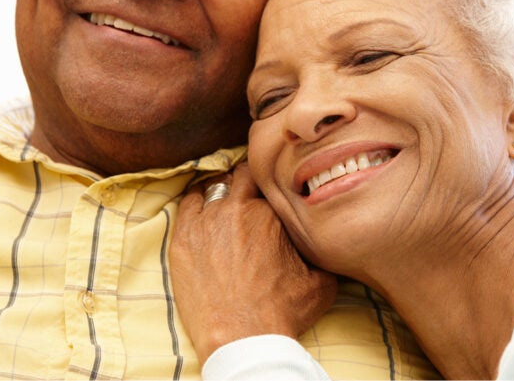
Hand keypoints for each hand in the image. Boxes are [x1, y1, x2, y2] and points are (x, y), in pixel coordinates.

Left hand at [170, 162, 336, 362]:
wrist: (242, 338)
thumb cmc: (281, 312)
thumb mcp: (321, 282)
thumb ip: (322, 254)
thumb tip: (330, 246)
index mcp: (272, 213)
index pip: (270, 180)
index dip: (272, 185)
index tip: (270, 194)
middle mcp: (238, 209)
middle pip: (241, 176)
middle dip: (246, 183)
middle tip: (249, 196)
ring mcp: (206, 222)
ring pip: (213, 187)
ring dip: (220, 192)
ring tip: (225, 206)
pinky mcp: (183, 239)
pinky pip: (187, 204)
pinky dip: (196, 204)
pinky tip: (203, 213)